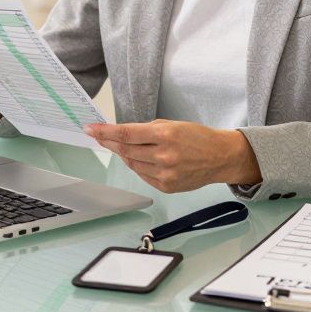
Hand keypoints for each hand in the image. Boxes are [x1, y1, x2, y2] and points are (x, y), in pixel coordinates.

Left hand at [84, 119, 260, 193]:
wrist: (220, 157)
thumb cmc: (197, 138)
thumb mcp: (172, 124)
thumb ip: (146, 130)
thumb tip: (122, 135)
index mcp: (165, 135)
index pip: (126, 134)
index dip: (105, 132)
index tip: (90, 129)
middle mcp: (164, 156)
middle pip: (125, 151)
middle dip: (109, 143)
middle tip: (99, 137)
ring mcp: (165, 174)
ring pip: (132, 164)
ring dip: (124, 155)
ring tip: (123, 147)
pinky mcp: (166, 187)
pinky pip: (143, 175)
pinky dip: (137, 166)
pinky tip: (141, 159)